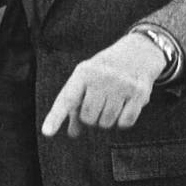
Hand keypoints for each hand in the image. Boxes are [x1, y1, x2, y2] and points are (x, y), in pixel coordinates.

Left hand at [40, 33, 166, 137]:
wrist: (139, 52)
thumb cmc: (105, 71)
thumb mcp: (86, 80)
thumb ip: (76, 106)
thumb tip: (73, 133)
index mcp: (83, 72)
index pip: (67, 99)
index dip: (55, 117)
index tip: (46, 133)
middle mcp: (102, 77)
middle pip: (88, 118)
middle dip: (91, 118)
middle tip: (98, 105)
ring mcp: (121, 85)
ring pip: (106, 123)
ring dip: (107, 120)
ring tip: (112, 103)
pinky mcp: (139, 93)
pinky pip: (125, 123)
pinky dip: (122, 121)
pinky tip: (124, 107)